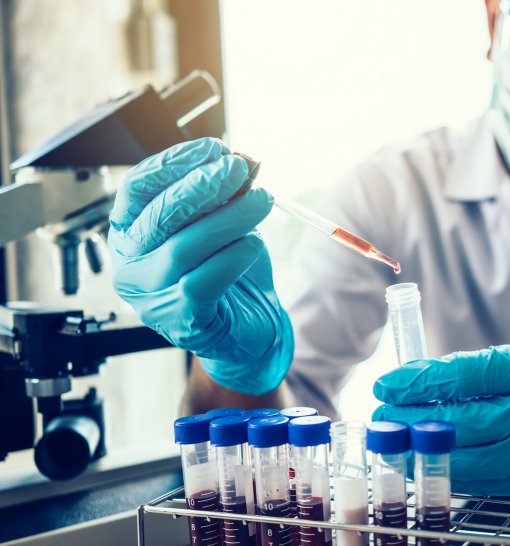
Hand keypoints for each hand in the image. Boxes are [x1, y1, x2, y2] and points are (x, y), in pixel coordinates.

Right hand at [108, 137, 292, 394]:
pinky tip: (255, 243)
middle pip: (159, 215)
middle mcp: (131, 265)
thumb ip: (222, 195)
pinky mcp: (183, 319)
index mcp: (130, 233)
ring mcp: (152, 296)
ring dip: (229, 217)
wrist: (247, 327)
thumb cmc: (228, 270)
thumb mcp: (223, 222)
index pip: (138, 188)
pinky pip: (205, 280)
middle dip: (201, 186)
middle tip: (238, 167)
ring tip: (262, 200)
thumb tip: (240, 160)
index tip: (213, 148)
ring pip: (183, 247)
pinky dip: (235, 255)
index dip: (175, 163)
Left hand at [373, 343, 509, 496]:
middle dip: (413, 421)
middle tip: (380, 417)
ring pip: (470, 461)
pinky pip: (485, 482)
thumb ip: (478, 370)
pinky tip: (428, 463)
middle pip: (463, 422)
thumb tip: (419, 381)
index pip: (467, 374)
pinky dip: (451, 473)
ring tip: (394, 443)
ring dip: (425, 453)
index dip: (421, 381)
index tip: (386, 383)